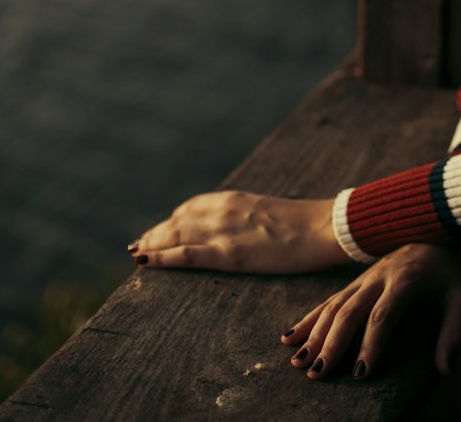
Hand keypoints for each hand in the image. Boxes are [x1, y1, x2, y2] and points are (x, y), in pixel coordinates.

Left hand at [128, 190, 350, 272]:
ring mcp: (225, 231)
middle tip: (140, 245)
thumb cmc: (304, 223)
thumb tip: (244, 226)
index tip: (161, 230)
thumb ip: (250, 216)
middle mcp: (224, 210)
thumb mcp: (269, 212)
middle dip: (156, 233)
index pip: (191, 207)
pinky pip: (186, 255)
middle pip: (177, 221)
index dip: (172, 219)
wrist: (323, 228)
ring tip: (137, 253)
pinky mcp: (229, 254)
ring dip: (152, 244)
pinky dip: (161, 257)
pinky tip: (144, 261)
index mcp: (235, 198)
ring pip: (175, 235)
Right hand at [281, 243, 460, 379]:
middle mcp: (379, 277)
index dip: (371, 343)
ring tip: (298, 361)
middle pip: (351, 310)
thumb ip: (455, 332)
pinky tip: (289, 337)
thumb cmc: (449, 272)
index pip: (384, 314)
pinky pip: (328, 299)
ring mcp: (364, 277)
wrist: (437, 230)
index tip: (361, 373)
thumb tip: (447, 371)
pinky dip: (308, 318)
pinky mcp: (355, 281)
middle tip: (317, 373)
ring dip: (313, 333)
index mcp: (405, 280)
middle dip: (331, 342)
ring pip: (334, 305)